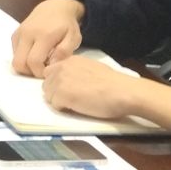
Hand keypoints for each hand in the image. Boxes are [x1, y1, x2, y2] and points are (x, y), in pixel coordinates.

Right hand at [10, 0, 83, 77]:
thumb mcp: (73, 37)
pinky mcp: (15, 34)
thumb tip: (52, 64)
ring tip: (40, 61)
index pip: (34, 61)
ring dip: (26, 66)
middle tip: (42, 69)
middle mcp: (27, 34)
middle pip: (18, 63)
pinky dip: (23, 58)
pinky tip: (35, 53)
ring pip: (15, 59)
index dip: (40, 72)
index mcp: (43, 35)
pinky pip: (14, 53)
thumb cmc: (66, 25)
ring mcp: (19, 33)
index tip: (49, 71)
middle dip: (30, 72)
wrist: (54, 7)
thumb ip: (65, 51)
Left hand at [42, 58, 170, 133]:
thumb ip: (76, 71)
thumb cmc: (113, 83)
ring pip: (49, 95)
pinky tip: (78, 107)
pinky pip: (55, 105)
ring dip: (59, 101)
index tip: (68, 90)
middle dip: (56, 93)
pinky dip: (64, 109)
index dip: (58, 83)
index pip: (51, 72)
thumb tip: (70, 81)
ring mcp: (60, 81)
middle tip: (72, 99)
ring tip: (77, 103)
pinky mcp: (62, 95)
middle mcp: (61, 67)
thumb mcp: (91, 69)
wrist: (123, 92)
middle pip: (47, 84)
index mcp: (70, 60)